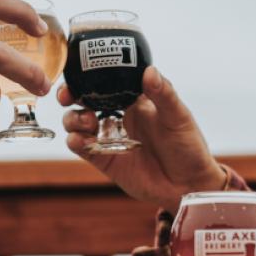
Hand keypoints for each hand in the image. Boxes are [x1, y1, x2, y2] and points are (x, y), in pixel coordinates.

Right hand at [59, 66, 225, 211]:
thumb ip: (163, 94)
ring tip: (88, 122)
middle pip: (84, 100)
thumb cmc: (189, 146)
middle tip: (67, 96)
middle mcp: (119, 116)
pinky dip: (76, 141)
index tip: (79, 71)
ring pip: (78, 123)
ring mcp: (109, 138)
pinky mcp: (105, 160)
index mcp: (135, 100)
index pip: (106, 81)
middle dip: (70, 95)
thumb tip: (149, 70)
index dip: (89, 75)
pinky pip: (83, 148)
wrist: (188, 184)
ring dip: (74, 119)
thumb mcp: (178, 117)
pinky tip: (81, 141)